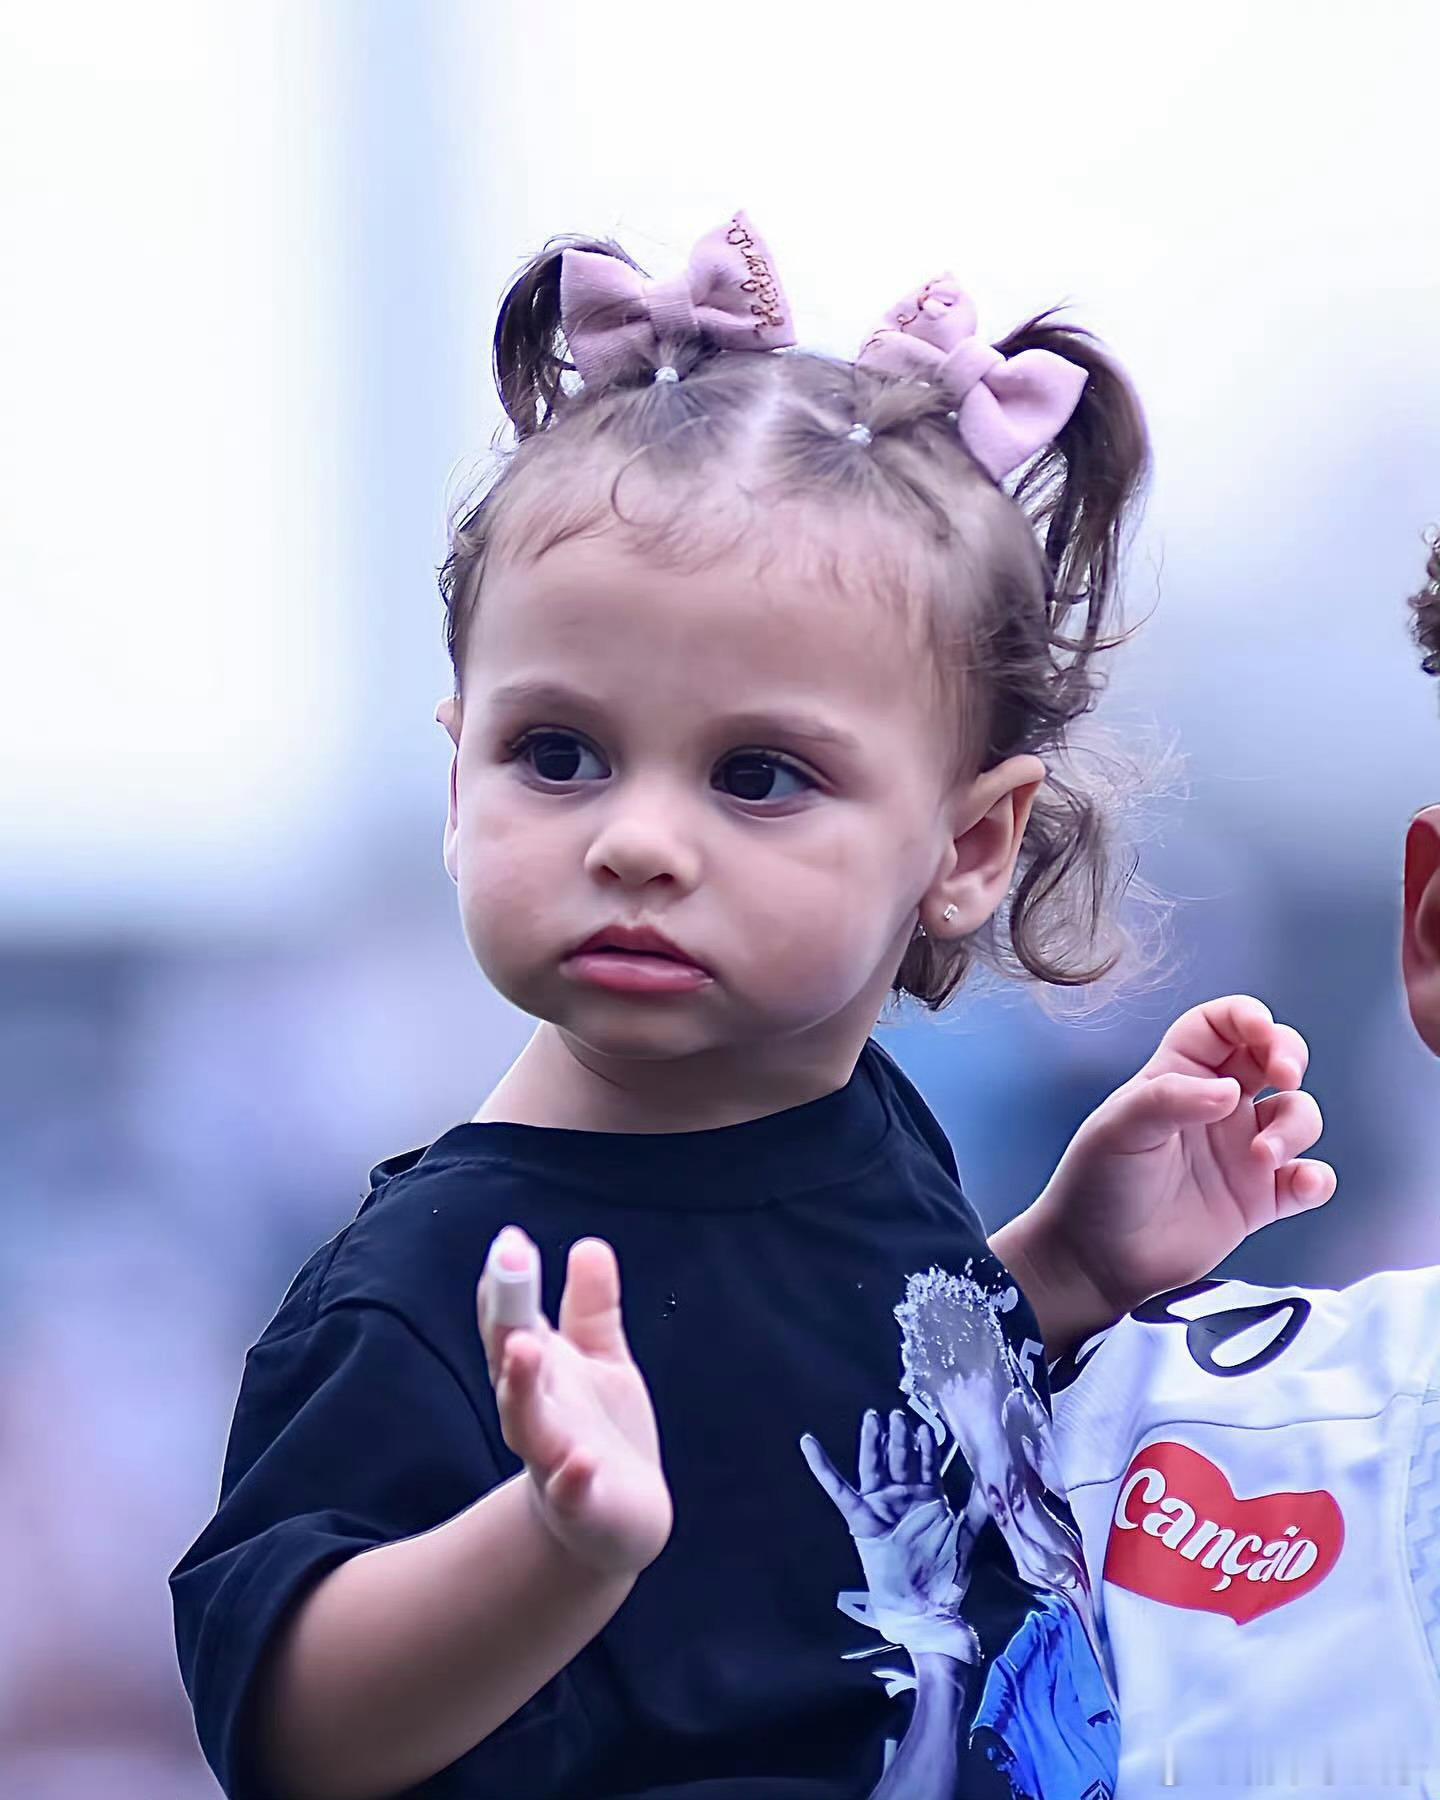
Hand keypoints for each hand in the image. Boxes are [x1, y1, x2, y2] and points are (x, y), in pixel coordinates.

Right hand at [477, 1228, 671, 1577]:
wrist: (611, 1526)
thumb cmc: (599, 1432)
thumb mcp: (600, 1361)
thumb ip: (591, 1308)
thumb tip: (588, 1245)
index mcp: (538, 1373)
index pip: (512, 1322)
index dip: (508, 1283)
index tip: (510, 1239)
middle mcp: (535, 1411)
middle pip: (509, 1362)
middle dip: (506, 1317)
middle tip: (508, 1265)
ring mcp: (552, 1459)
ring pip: (527, 1422)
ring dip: (521, 1387)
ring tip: (524, 1348)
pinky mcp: (581, 1503)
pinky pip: (570, 1490)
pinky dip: (571, 1477)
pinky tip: (580, 1460)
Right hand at [801, 1410, 979, 1660]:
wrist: (925, 1611)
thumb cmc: (945, 1577)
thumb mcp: (966, 1537)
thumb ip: (978, 1508)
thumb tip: (995, 1481)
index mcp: (929, 1499)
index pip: (927, 1462)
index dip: (927, 1443)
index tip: (928, 1423)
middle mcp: (904, 1498)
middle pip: (900, 1457)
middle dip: (900, 1435)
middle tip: (899, 1413)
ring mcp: (882, 1507)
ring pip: (875, 1466)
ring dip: (873, 1442)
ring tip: (873, 1417)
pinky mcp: (863, 1521)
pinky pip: (840, 1490)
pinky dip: (823, 1468)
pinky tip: (809, 1444)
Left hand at [1008, 997, 1336, 1338]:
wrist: (1096, 1259)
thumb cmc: (1096, 1184)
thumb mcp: (1119, 1128)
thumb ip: (1170, 1099)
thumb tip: (1232, 1092)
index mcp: (1177, 1076)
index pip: (1220, 1025)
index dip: (1247, 1016)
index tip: (1261, 1029)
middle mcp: (1215, 1107)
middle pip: (1271, 1057)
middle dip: (1289, 1056)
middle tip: (1285, 1076)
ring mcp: (1240, 1152)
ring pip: (1298, 1115)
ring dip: (1296, 1127)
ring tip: (1263, 1158)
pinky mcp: (1258, 1200)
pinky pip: (1308, 1179)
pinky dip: (1317, 1178)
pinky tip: (1298, 1185)